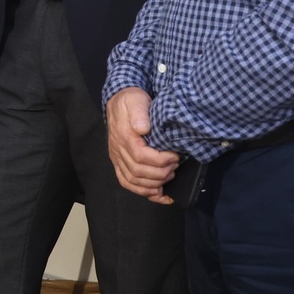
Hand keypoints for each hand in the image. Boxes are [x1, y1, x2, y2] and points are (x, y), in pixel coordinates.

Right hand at [105, 87, 180, 203]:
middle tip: (175, 166)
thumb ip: (138, 112)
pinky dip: (144, 192)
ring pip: (133, 181)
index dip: (160, 160)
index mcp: (123, 136)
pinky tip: (160, 194)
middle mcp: (118, 150)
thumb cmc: (130, 101)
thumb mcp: (135, 99)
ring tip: (169, 176)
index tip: (174, 156)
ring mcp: (117, 159)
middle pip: (138, 172)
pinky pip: (128, 183)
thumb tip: (143, 128)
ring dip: (154, 184)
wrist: (118, 102)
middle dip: (160, 173)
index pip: (140, 156)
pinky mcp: (119, 163)